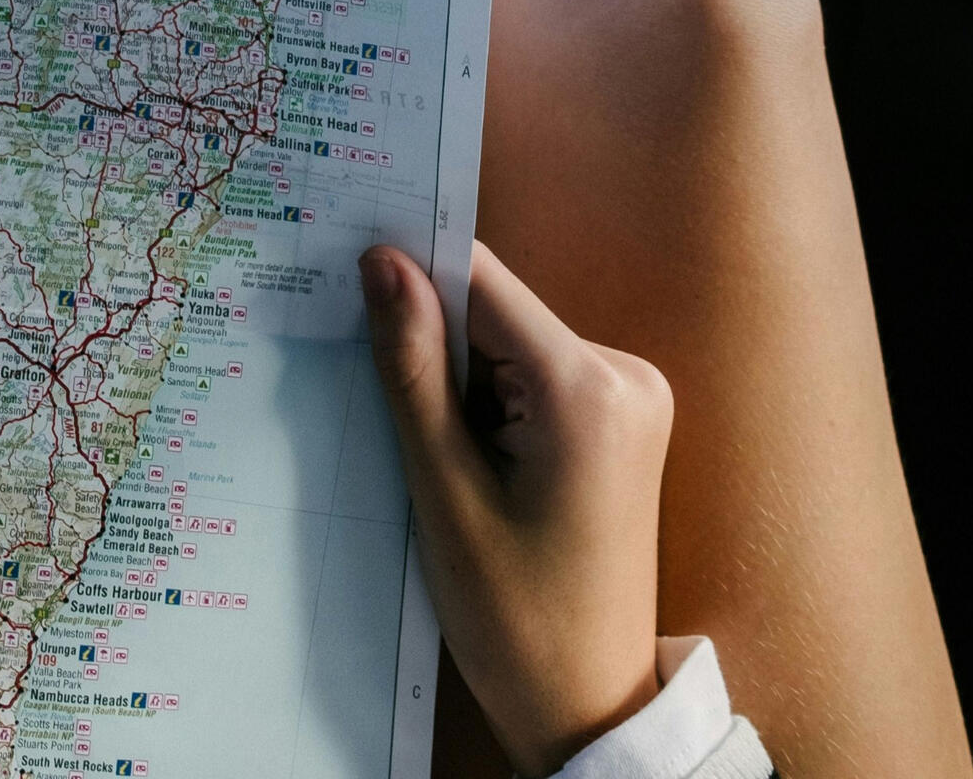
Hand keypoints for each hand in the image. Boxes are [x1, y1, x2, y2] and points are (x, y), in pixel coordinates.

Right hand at [360, 240, 670, 776]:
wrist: (590, 712)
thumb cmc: (517, 621)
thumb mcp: (447, 494)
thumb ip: (414, 370)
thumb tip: (382, 260)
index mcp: (589, 387)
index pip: (482, 282)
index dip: (410, 272)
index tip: (342, 270)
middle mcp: (625, 373)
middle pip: (494, 312)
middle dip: (431, 341)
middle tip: (373, 391)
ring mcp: (630, 396)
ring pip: (507, 343)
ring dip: (456, 378)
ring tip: (428, 449)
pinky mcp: (620, 420)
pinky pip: (531, 375)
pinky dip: (486, 401)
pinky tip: (461, 455)